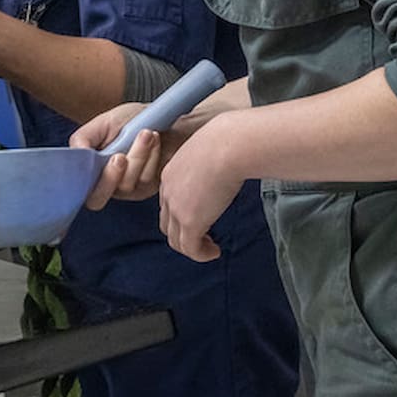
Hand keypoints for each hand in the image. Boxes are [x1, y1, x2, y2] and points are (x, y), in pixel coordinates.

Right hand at [73, 103, 157, 207]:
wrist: (159, 117)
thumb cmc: (127, 121)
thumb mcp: (100, 124)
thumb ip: (82, 139)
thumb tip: (77, 154)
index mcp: (89, 170)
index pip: (78, 190)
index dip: (82, 181)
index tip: (94, 159)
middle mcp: (105, 184)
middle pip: (97, 199)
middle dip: (109, 177)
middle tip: (120, 156)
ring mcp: (126, 189)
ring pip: (125, 185)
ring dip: (137, 156)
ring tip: (146, 133)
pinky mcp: (147, 188)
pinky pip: (145, 179)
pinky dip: (151, 157)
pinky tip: (155, 139)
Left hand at [158, 115, 248, 261]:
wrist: (228, 145)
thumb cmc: (226, 141)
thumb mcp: (208, 152)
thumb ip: (208, 164)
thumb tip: (224, 169)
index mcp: (170, 174)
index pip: (168, 203)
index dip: (181, 215)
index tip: (202, 218)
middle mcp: (168, 192)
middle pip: (167, 224)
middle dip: (183, 234)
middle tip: (204, 238)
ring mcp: (176, 208)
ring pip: (176, 240)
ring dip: (193, 247)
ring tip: (210, 247)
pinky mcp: (190, 222)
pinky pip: (191, 249)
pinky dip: (201, 254)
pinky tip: (215, 252)